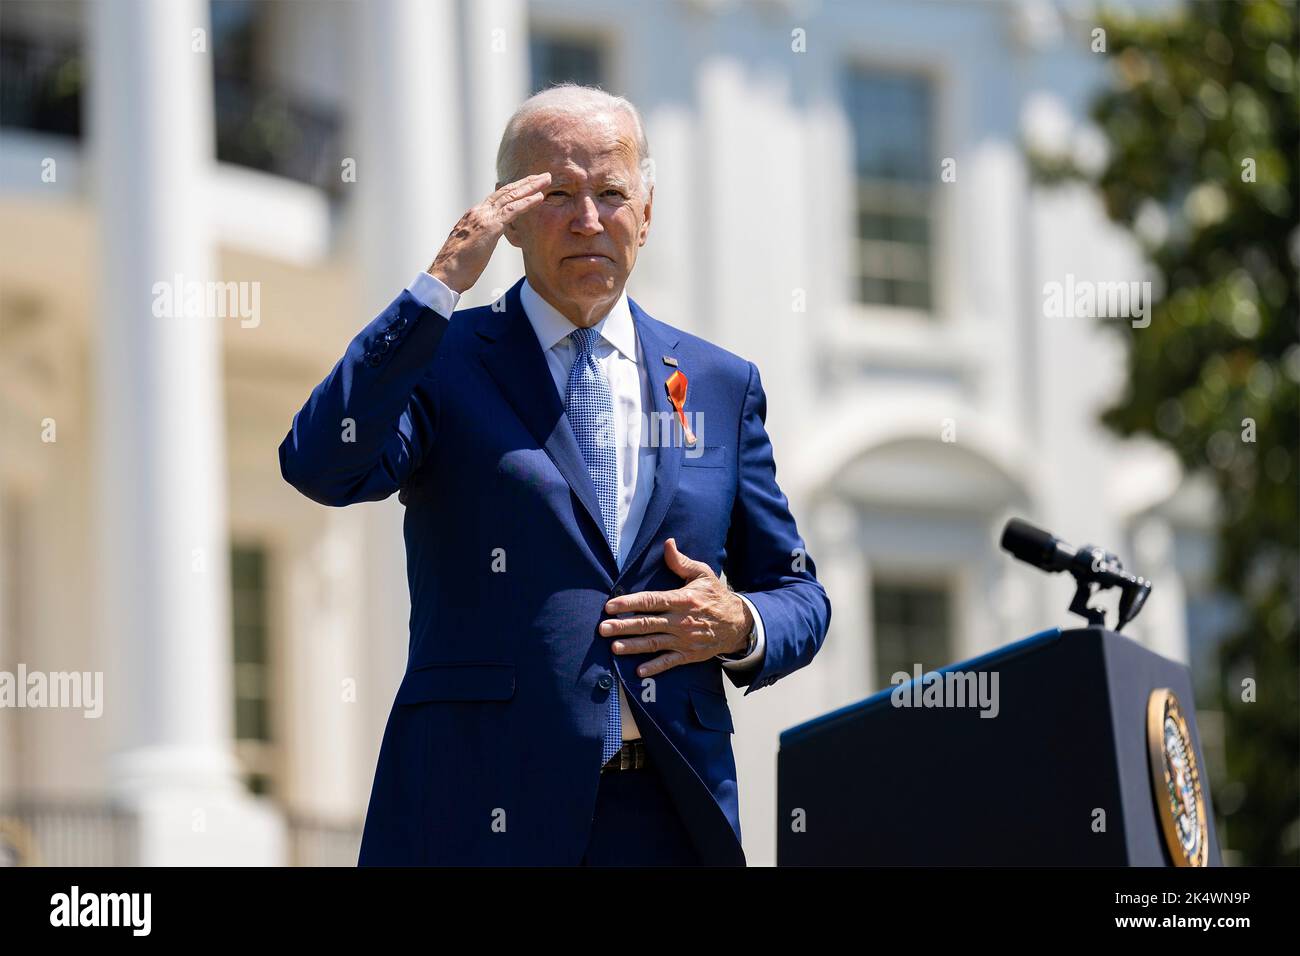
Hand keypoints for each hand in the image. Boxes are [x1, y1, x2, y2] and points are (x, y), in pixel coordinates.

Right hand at [426, 172, 551, 293]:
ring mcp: (484, 217)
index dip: (514, 189)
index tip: (528, 184)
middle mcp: (478, 212)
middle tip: (543, 175)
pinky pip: (512, 210)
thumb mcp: (469, 246)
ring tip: (546, 180)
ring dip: (531, 187)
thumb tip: (484, 239)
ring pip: (511, 196)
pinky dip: (527, 202)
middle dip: (525, 182)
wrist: (445, 273)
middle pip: (505, 191)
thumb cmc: (456, 267)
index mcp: (473, 215)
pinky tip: (539, 197)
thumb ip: (478, 237)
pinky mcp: (490, 227)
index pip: (497, 197)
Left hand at [600, 538, 754, 678]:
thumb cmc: (716, 596)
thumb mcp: (702, 574)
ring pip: (654, 643)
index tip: (610, 606)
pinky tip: (639, 672)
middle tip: (603, 628)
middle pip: (647, 624)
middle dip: (623, 626)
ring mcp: (684, 640)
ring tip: (614, 647)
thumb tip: (667, 543)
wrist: (738, 623)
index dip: (629, 603)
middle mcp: (681, 621)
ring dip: (633, 646)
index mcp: (682, 599)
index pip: (651, 601)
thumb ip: (681, 562)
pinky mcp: (688, 654)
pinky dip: (655, 667)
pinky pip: (669, 662)